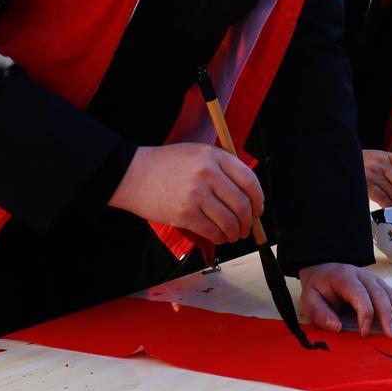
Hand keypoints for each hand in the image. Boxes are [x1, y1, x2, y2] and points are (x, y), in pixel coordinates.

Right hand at [108, 143, 262, 244]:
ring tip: (235, 234)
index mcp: (215, 156)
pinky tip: (220, 237)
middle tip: (248, 227)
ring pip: (229, 220)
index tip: (258, 208)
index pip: (249, 179)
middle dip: (249, 220)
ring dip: (236, 232)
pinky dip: (220, 237)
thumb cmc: (166, 164)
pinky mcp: (184, 214)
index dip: (258, 198)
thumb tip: (246, 194)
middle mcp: (208, 174)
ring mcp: (196, 195)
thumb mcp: (198, 153)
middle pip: (241, 203)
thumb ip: (222, 167)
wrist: (133, 174)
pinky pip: (212, 231)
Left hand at [299, 263, 391, 339]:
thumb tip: (336, 326)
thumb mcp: (309, 300)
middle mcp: (363, 276)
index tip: (365, 333)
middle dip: (388, 315)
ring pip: (390, 294)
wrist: (324, 269)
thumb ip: (320, 313)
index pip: (359, 294)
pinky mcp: (381, 286)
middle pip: (380, 294)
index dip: (365, 313)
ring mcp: (374, 279)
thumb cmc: (318, 289)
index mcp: (345, 277)